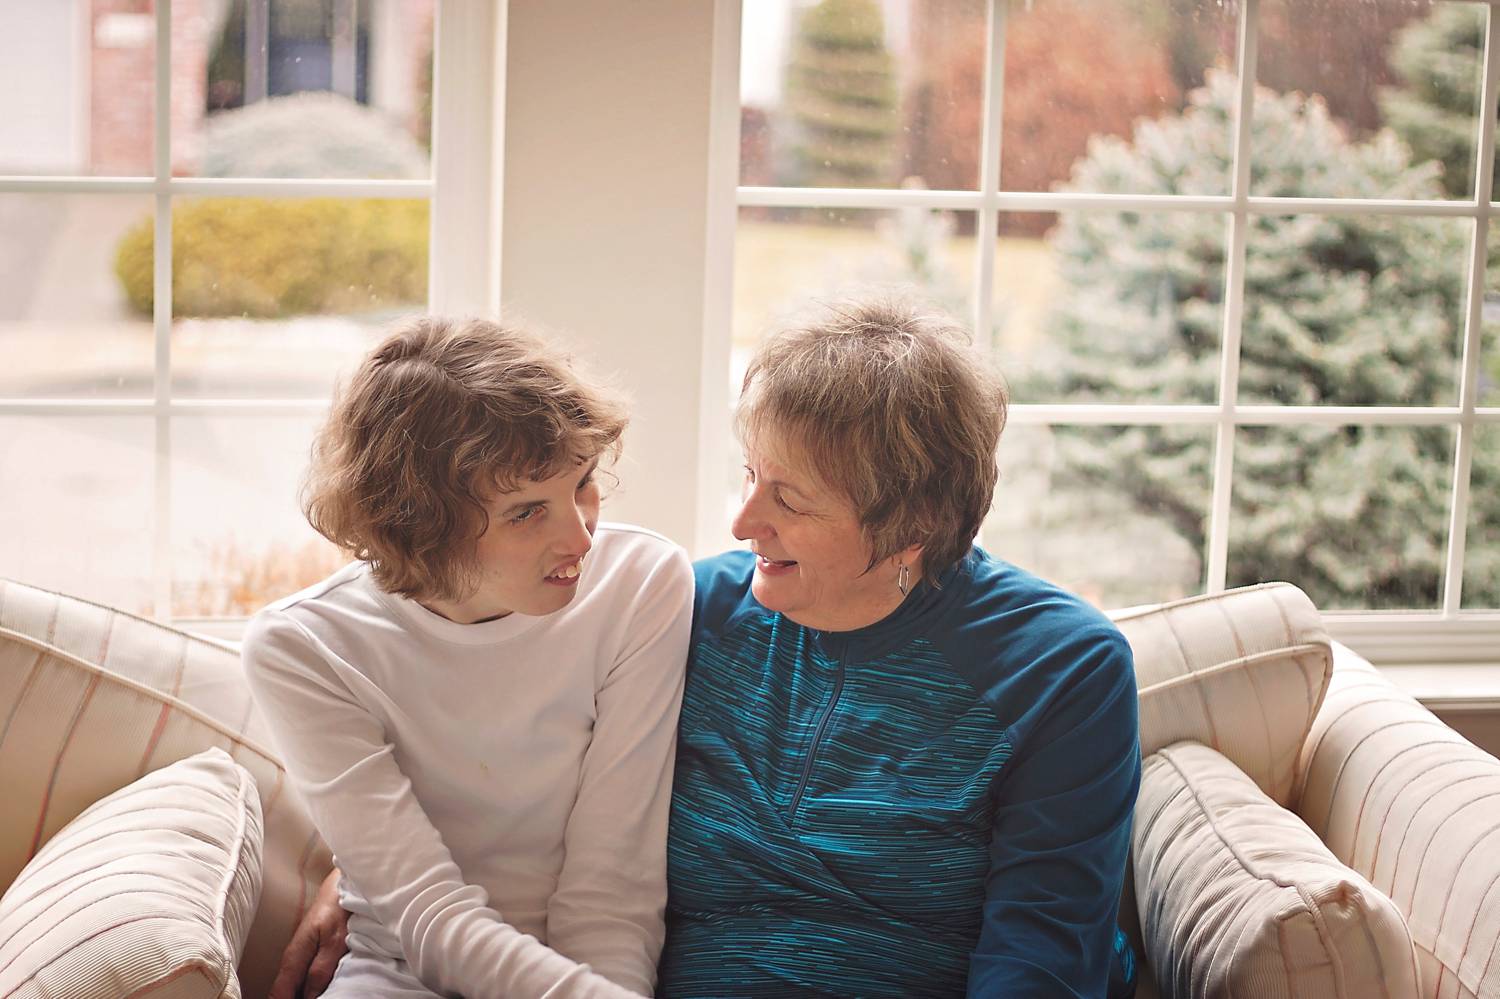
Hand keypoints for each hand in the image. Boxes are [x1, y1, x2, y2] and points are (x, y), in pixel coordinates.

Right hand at [269, 867, 350, 998]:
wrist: (343, 885)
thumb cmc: (339, 908)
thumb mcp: (335, 942)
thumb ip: (321, 970)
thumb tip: (310, 997)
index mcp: (294, 958)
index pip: (278, 994)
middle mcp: (292, 959)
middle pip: (284, 992)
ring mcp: (300, 956)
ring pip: (294, 986)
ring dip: (300, 994)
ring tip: (320, 996)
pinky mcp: (310, 953)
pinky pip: (302, 978)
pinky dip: (307, 988)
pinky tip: (318, 991)